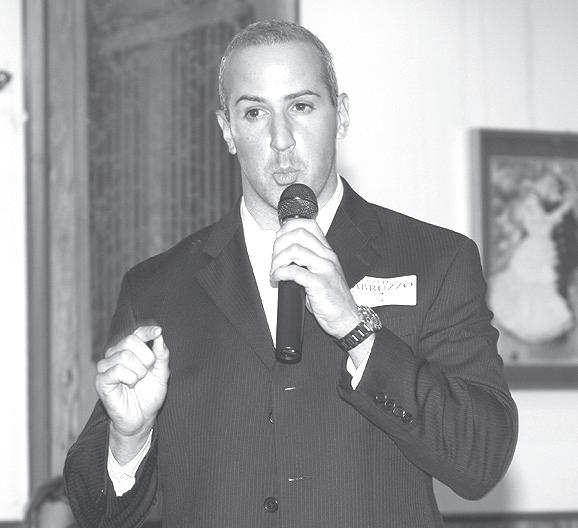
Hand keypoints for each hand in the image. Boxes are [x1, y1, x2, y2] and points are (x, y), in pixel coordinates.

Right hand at [96, 326, 169, 439]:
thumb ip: (161, 355)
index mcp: (130, 351)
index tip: (158, 331)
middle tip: (147, 372)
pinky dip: (130, 378)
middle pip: (130, 341)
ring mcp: (106, 367)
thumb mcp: (161, 373)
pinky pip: (116, 370)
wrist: (142, 418)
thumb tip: (159, 336)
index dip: (147, 331)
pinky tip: (130, 385)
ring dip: (139, 371)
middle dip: (146, 357)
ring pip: (124, 356)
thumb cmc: (150, 395)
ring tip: (138, 381)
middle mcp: (115, 355)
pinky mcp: (101, 380)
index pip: (136, 333)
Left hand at [270, 218, 359, 338]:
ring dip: (278, 260)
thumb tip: (283, 253)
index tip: (279, 239)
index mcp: (326, 252)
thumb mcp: (321, 272)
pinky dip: (280, 274)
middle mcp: (326, 257)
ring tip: (275, 271)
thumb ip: (306, 260)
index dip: (288, 228)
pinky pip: (295, 272)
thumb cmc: (332, 298)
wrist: (347, 318)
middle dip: (279, 244)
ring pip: (295, 250)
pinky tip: (277, 279)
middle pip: (298, 234)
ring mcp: (324, 269)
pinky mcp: (320, 284)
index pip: (308, 225)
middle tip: (275, 259)